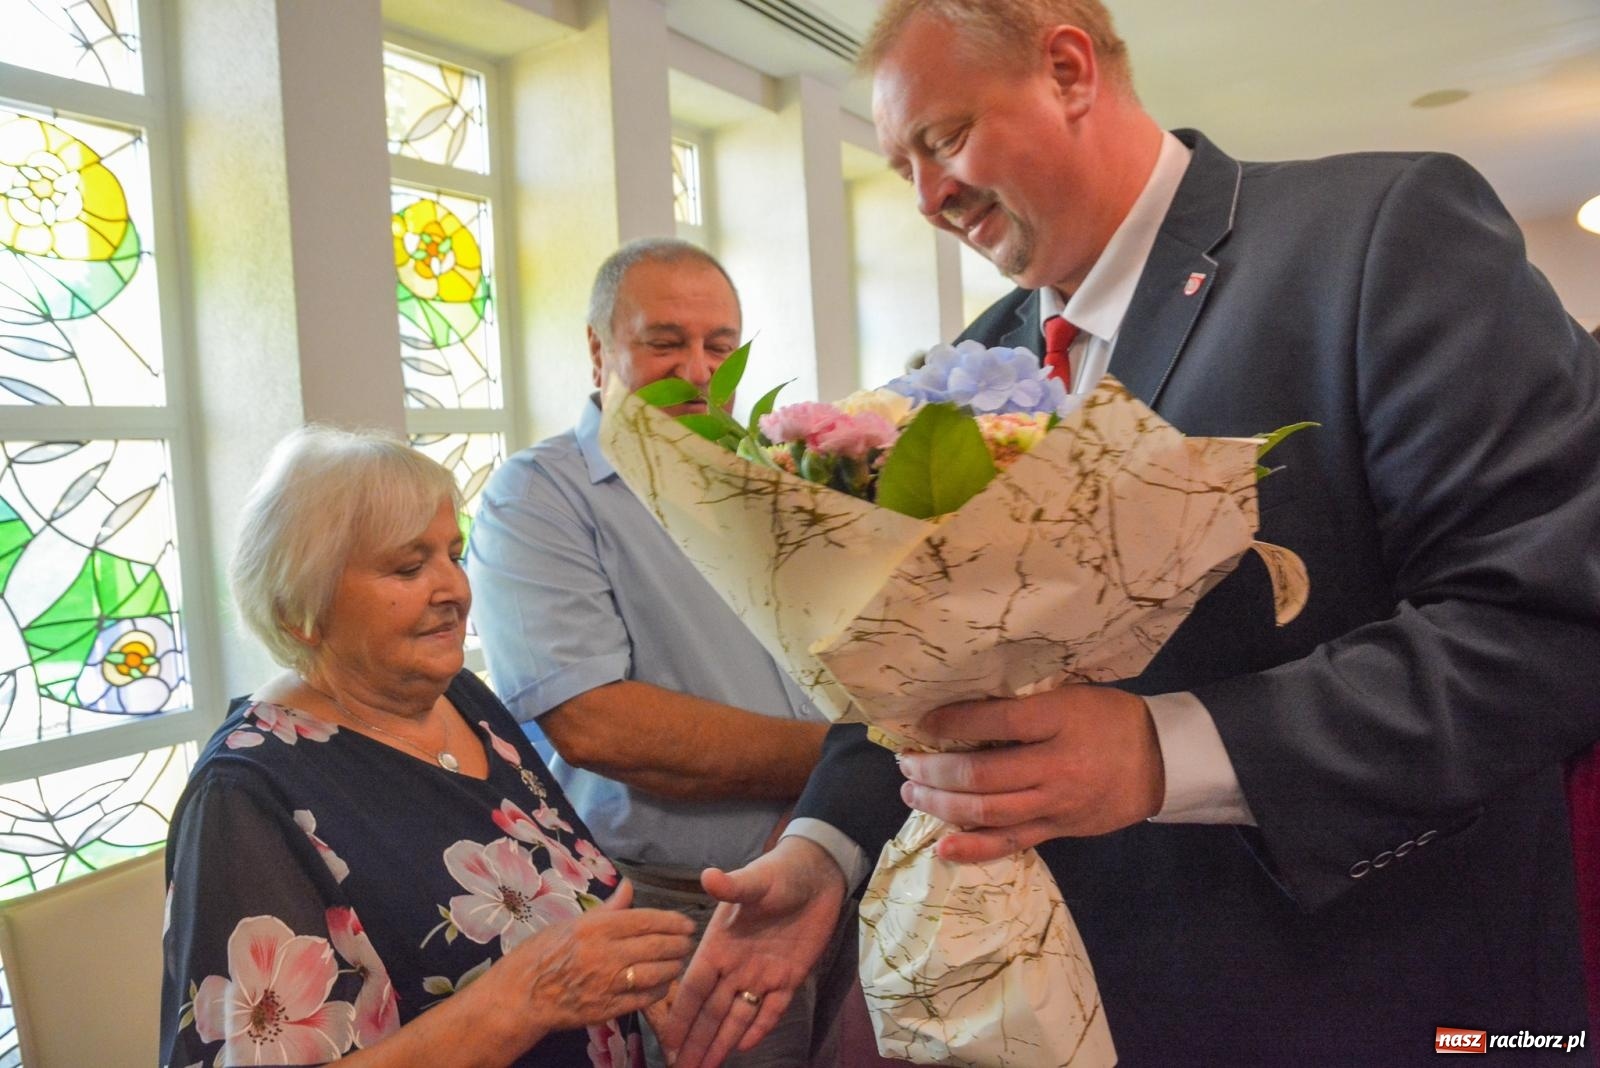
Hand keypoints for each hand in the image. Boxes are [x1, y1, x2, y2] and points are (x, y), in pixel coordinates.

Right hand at [479, 879, 695, 1047]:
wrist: (519, 997)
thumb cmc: (541, 954)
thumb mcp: (571, 923)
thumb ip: (608, 909)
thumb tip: (629, 886)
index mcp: (596, 927)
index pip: (646, 919)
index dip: (672, 921)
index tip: (686, 923)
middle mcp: (606, 953)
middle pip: (657, 946)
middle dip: (679, 943)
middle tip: (687, 941)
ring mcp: (608, 983)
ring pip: (656, 973)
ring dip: (673, 967)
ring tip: (678, 961)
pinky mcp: (607, 1009)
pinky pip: (644, 999)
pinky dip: (659, 991)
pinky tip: (662, 984)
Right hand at [661, 838, 847, 1067]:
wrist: (817, 874)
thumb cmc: (780, 873)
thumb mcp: (755, 880)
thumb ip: (732, 886)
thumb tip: (707, 875)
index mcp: (719, 945)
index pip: (695, 988)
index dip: (682, 1015)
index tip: (668, 1043)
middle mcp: (735, 966)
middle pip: (712, 1011)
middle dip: (698, 1041)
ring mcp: (762, 974)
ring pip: (737, 1016)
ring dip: (722, 1042)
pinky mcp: (789, 978)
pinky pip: (771, 1010)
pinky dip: (758, 1028)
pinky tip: (745, 1047)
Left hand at [897, 685, 1163, 862]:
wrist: (1162, 761)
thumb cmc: (1110, 718)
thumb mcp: (1071, 694)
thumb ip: (1026, 705)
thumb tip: (965, 709)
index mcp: (1059, 720)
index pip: (996, 720)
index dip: (952, 722)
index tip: (923, 722)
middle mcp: (1055, 765)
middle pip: (981, 773)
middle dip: (934, 770)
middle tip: (906, 763)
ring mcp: (1055, 803)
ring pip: (987, 811)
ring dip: (941, 805)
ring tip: (912, 794)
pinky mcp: (1058, 829)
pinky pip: (1011, 843)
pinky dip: (974, 848)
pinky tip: (943, 847)